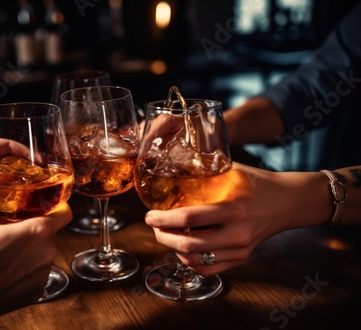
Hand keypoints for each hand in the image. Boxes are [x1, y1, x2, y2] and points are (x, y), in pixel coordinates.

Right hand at [0, 202, 72, 328]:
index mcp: (38, 230)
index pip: (65, 213)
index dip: (58, 209)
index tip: (48, 209)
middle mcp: (48, 250)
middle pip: (50, 234)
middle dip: (35, 232)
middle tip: (14, 234)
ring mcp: (45, 272)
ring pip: (43, 254)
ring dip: (30, 252)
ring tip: (7, 256)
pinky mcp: (39, 289)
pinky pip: (37, 273)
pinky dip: (26, 271)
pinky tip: (7, 273)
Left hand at [144, 163, 328, 275]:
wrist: (289, 202)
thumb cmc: (259, 183)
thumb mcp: (232, 171)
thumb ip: (204, 172)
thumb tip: (172, 169)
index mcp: (233, 209)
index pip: (188, 218)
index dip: (162, 218)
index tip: (150, 214)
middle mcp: (236, 234)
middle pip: (188, 245)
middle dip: (163, 236)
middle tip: (154, 226)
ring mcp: (240, 250)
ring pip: (195, 260)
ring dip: (174, 250)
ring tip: (166, 235)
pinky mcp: (241, 259)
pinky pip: (208, 269)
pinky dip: (190, 261)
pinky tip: (184, 249)